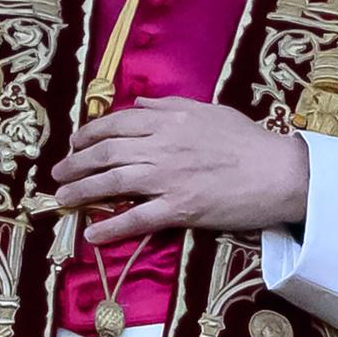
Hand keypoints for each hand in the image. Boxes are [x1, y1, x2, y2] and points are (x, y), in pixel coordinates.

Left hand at [50, 96, 309, 244]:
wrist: (280, 172)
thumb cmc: (248, 140)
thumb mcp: (207, 110)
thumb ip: (168, 106)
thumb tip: (135, 103)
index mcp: (168, 120)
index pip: (116, 124)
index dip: (88, 134)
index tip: (74, 144)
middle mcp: (162, 146)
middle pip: (106, 153)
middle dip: (75, 164)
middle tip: (57, 175)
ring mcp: (168, 178)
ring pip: (112, 183)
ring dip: (81, 192)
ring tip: (62, 200)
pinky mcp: (180, 209)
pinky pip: (137, 218)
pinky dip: (111, 226)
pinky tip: (92, 233)